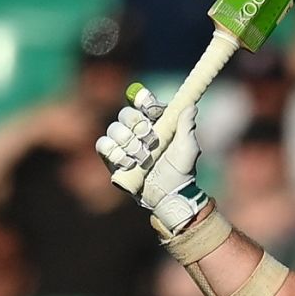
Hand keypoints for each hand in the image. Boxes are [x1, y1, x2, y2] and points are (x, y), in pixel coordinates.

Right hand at [95, 87, 208, 235]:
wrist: (169, 195)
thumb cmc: (181, 170)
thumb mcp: (188, 147)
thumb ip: (186, 125)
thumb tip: (191, 105)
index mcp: (155, 121)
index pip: (142, 101)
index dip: (143, 101)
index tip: (150, 110)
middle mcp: (137, 129)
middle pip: (125, 113)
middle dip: (137, 125)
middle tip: (151, 140)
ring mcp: (123, 143)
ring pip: (113, 129)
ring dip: (128, 143)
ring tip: (143, 158)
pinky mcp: (112, 158)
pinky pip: (103, 145)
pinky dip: (115, 153)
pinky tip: (128, 164)